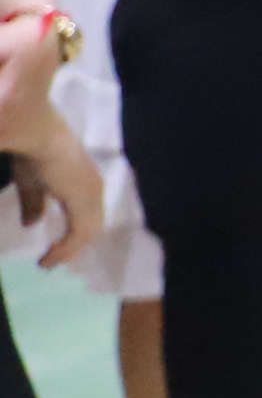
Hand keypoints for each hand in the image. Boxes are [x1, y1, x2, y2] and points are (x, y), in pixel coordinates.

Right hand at [14, 130, 102, 272]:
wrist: (37, 135)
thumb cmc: (33, 152)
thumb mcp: (31, 183)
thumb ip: (34, 203)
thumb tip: (31, 224)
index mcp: (84, 183)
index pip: (87, 214)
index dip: (75, 233)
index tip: (59, 249)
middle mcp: (94, 189)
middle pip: (91, 225)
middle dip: (74, 246)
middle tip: (55, 261)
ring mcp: (92, 195)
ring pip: (88, 232)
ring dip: (69, 251)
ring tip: (49, 263)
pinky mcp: (84, 201)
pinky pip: (79, 234)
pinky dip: (66, 249)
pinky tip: (49, 259)